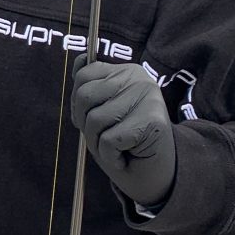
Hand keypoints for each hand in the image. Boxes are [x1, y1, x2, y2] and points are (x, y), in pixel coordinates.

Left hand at [71, 59, 175, 206]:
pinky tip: (125, 156)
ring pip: (95, 119)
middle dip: (85, 124)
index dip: (78, 103)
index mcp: (126, 71)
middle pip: (85, 96)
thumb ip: (90, 85)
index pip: (84, 75)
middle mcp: (139, 79)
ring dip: (98, 143)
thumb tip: (79, 59)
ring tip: (116, 147)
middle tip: (105, 137)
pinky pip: (109, 140)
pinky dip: (110, 156)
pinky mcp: (153, 122)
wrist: (156, 175)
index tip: (90, 118)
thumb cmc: (124, 142)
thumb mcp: (101, 109)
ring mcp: (148, 98)